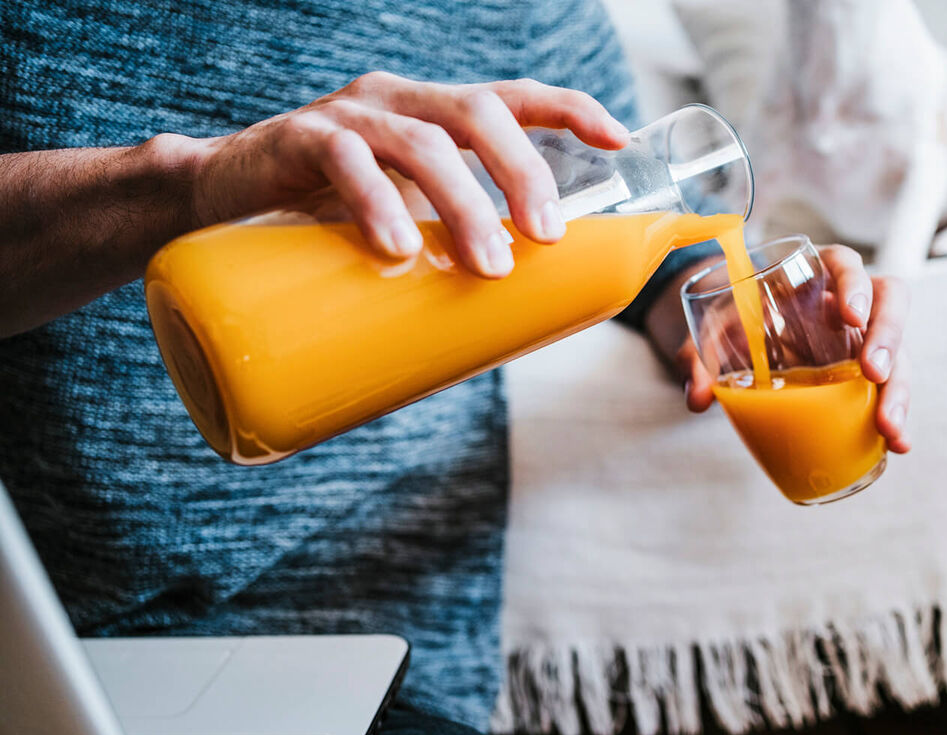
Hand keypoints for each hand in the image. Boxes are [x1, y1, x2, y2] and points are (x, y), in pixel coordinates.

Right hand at [173, 73, 629, 276]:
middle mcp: (396, 101)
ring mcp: (347, 115)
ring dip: (464, 204)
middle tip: (547, 237)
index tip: (620, 137)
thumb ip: (445, 246)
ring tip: (489, 264)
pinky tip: (397, 248)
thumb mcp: (400, 223)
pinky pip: (346, 160)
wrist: (214, 208)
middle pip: (478, 114)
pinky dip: (378, 203)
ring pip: (421, 142)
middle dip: (524, 172)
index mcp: (430, 114)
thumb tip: (517, 314)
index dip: (569, 108)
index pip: (509, 96)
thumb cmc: (324, 221)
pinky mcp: (296, 139)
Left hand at [651, 246, 911, 453]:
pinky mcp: (865, 373)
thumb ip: (699, 359)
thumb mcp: (709, 335)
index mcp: (810, 277)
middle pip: (889, 302)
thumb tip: (700, 399)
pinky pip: (889, 389)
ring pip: (898, 351)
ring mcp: (860, 339)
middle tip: (874, 373)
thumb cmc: (730, 324)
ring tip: (889, 427)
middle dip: (888, 336)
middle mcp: (845, 303)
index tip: (849, 316)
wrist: (735, 340)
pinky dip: (895, 415)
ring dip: (899, 389)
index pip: (844, 263)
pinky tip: (897, 445)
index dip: (854, 285)